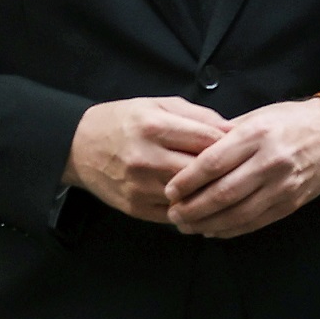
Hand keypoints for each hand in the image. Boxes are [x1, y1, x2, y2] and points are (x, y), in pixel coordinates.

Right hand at [63, 97, 230, 223]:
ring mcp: (139, 187)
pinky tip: (202, 200)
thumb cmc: (124, 120)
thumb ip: (199, 116)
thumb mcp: (160, 105)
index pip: (209, 141)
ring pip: (190, 196)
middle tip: (240, 168)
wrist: (77, 146)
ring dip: (210, 192)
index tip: (242, 145)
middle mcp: (146, 158)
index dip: (231, 144)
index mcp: (154, 127)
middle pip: (202, 172)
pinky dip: (191, 208)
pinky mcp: (135, 208)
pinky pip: (174, 214)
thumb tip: (233, 130)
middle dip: (225, 171)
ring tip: (225, 185)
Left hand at [164, 99, 319, 238]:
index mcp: (258, 134)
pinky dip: (231, 229)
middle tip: (173, 213)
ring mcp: (283, 184)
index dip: (187, 180)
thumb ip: (226, 135)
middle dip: (192, 208)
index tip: (169, 190)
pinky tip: (213, 230)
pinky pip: (255, 221)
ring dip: (207, 223)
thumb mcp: (258, 116)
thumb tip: (192, 153)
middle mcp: (271, 160)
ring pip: (238, 213)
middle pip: (222, 193)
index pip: (213, 162)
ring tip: (187, 226)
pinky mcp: (291, 202)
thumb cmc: (291, 121)